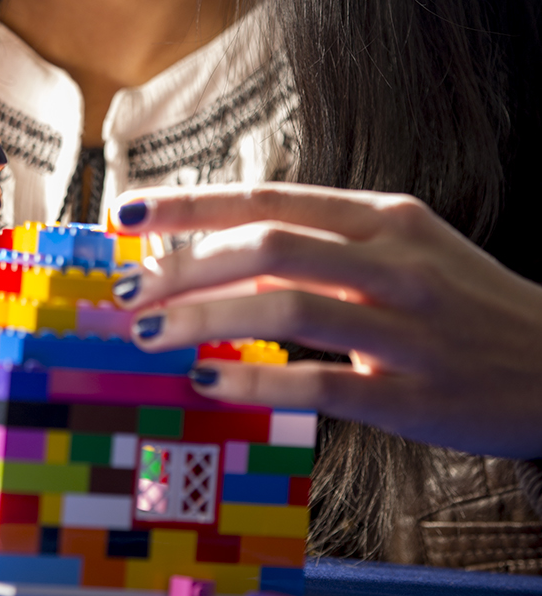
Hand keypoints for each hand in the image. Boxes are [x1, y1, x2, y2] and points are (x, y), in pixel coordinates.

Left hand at [111, 183, 541, 457]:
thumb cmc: (469, 306)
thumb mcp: (407, 254)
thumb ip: (322, 251)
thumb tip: (225, 256)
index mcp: (386, 218)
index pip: (270, 199)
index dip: (192, 205)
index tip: (128, 214)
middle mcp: (396, 262)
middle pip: (268, 246)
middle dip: (184, 267)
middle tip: (126, 293)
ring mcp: (408, 329)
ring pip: (287, 307)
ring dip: (206, 318)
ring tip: (151, 335)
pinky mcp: (414, 396)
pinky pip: (323, 383)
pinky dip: (259, 381)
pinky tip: (210, 385)